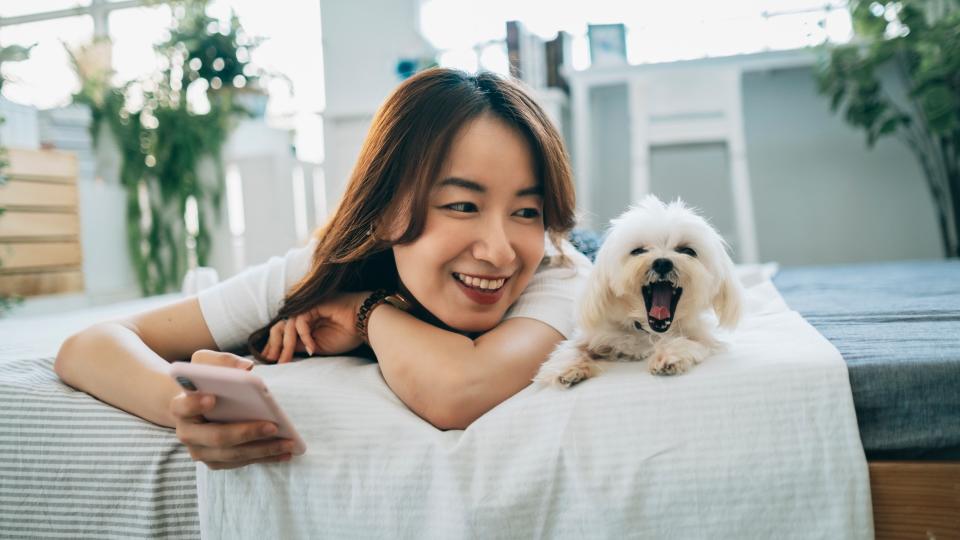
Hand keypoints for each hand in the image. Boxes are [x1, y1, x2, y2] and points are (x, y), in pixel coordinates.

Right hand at [170, 350, 293, 469]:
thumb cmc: (205, 382)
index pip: (183, 407)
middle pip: (217, 437)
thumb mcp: (206, 363)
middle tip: (273, 426)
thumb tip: (246, 367)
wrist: (197, 405)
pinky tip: (284, 452)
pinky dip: (264, 458)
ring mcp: (200, 451)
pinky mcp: (215, 461)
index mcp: (180, 407)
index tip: (213, 398)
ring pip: (232, 455)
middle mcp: (187, 433)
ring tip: (288, 443)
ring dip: (262, 450)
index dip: (195, 404)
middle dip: (246, 433)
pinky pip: (241, 463)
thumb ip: (222, 361)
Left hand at [260, 291, 367, 363]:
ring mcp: (308, 309)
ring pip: (286, 326)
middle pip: (278, 327)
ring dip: (285, 345)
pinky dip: (303, 336)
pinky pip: (300, 321)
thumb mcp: (320, 346)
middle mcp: (303, 315)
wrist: (367, 323)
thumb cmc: (348, 335)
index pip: (282, 333)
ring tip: (286, 360)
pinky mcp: (314, 305)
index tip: (270, 361)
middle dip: (273, 345)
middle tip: (271, 361)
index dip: (274, 346)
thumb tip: (283, 352)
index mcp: (304, 324)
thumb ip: (302, 345)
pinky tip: (311, 349)